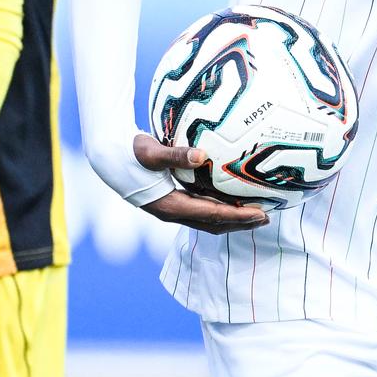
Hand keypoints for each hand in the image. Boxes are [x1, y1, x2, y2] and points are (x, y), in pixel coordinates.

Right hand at [133, 133, 269, 233]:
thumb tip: (203, 156)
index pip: (212, 215)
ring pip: (209, 220)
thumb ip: (176, 155)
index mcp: (170, 206)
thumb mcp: (152, 152)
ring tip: (256, 213)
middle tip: (266, 217)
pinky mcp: (173, 202)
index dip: (238, 216)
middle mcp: (173, 213)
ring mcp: (172, 210)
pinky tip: (233, 199)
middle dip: (241, 223)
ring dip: (233, 218)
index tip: (260, 213)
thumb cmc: (130, 152)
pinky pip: (202, 210)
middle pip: (214, 224)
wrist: (110, 157)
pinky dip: (221, 208)